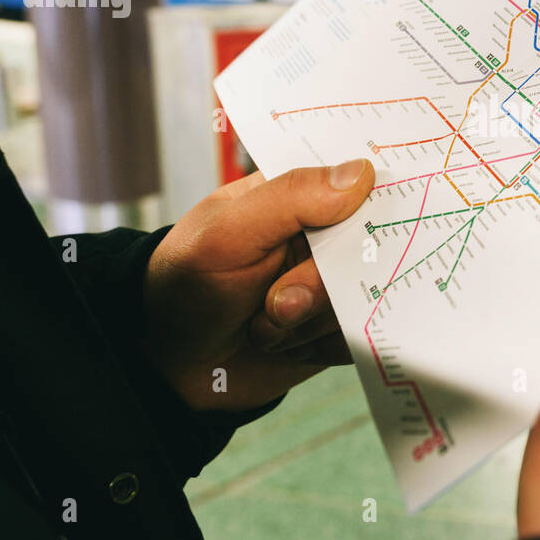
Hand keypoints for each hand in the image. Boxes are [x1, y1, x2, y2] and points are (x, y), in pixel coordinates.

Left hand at [142, 159, 372, 411]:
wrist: (171, 366)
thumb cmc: (185, 286)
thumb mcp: (226, 234)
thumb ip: (290, 199)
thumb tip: (361, 173)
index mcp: (298, 196)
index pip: (358, 182)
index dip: (369, 204)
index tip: (350, 235)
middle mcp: (324, 237)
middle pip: (368, 249)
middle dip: (319, 287)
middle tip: (276, 303)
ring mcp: (334, 284)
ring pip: (366, 298)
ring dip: (310, 323)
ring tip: (264, 326)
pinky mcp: (339, 327)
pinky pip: (361, 336)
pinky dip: (321, 348)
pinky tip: (286, 346)